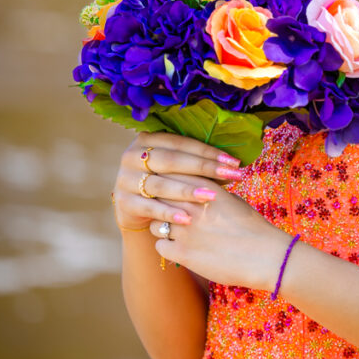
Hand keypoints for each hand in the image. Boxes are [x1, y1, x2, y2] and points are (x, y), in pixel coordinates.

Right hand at [111, 132, 244, 232]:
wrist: (138, 211)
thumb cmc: (166, 185)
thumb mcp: (177, 170)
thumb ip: (197, 162)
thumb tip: (235, 163)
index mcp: (147, 139)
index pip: (182, 143)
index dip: (208, 152)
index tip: (234, 162)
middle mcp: (131, 155)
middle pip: (172, 160)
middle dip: (205, 168)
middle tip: (231, 176)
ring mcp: (125, 178)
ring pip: (161, 184)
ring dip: (188, 191)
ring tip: (212, 197)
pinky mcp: (123, 202)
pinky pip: (149, 207)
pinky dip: (169, 213)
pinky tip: (187, 219)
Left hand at [149, 183, 292, 292]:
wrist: (266, 256)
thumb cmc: (253, 227)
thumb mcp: (232, 199)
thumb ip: (209, 192)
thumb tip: (195, 190)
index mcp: (204, 188)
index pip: (170, 176)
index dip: (166, 184)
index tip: (169, 191)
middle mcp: (191, 205)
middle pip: (157, 198)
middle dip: (160, 205)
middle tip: (167, 213)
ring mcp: (185, 229)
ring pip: (154, 223)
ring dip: (162, 226)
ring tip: (175, 233)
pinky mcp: (183, 253)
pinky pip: (159, 245)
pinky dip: (166, 247)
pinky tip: (179, 248)